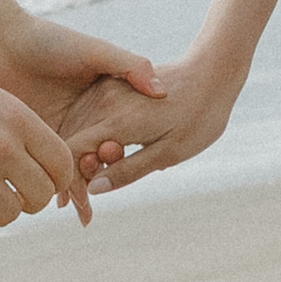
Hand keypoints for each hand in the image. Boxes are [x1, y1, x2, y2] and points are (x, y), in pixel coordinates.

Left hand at [0, 0, 165, 222]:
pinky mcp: (33, 140)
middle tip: (92, 200)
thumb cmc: (48, 41)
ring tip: (81, 210)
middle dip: (99, 184)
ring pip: (73, 171)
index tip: (115, 157)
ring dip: (79, 192)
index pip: (116, 138)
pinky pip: (47, 170)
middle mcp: (81, 121)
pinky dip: (54, 187)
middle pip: (96, 161)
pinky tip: (60, 203)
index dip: (119, 154)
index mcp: (99, 102)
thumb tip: (162, 92)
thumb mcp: (95, 51)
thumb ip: (130, 66)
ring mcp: (57, 132)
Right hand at [0, 31, 78, 239]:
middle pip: (40, 196)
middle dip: (27, 203)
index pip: (61, 165)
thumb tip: (39, 174)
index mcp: (16, 116)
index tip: (35, 183)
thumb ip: (15, 132)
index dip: (54, 182)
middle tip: (6, 195)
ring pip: (9, 216)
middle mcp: (0, 143)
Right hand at [61, 47, 247, 194]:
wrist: (211, 74)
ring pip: (73, 128)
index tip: (80, 205)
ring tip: (88, 188)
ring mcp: (105, 89)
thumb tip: (94, 189)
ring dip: (76, 157)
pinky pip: (85, 116)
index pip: (72, 151)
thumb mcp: (168, 153)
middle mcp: (104, 100)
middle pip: (68, 141)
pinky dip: (84, 139)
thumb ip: (129, 171)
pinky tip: (96, 159)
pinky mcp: (109, 85)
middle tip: (82, 207)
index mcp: (118, 119)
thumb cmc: (198, 118)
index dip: (71, 181)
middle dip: (71, 174)